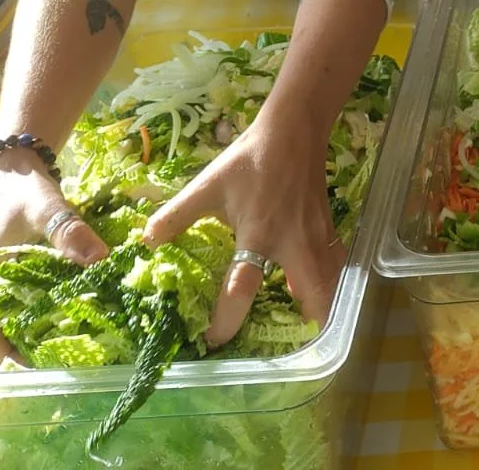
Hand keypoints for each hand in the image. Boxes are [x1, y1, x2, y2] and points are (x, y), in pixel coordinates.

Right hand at [0, 148, 108, 370]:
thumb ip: (70, 233)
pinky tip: (32, 338)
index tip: (38, 374)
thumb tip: (100, 262)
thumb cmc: (23, 191)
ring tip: (40, 359)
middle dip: (0, 364)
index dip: (5, 361)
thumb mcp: (48, 205)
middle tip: (44, 372)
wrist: (6, 172)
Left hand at [142, 116, 343, 348]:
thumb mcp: (207, 185)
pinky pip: (335, 266)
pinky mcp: (327, 230)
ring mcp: (316, 238)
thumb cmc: (249, 159)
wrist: (293, 131)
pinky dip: (330, 282)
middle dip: (305, 325)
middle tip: (289, 347)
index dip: (227, 319)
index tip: (212, 340)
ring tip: (306, 327)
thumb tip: (144, 242)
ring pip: (330, 283)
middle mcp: (292, 244)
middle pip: (313, 295)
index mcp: (258, 234)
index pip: (243, 287)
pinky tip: (319, 289)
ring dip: (321, 306)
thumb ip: (176, 215)